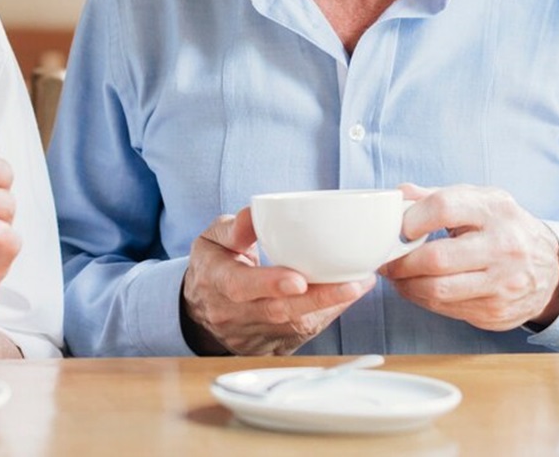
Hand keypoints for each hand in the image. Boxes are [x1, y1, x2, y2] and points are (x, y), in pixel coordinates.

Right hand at [181, 208, 374, 355]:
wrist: (200, 310)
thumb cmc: (213, 266)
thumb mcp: (212, 239)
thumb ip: (236, 227)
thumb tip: (257, 212)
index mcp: (217, 282)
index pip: (241, 286)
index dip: (270, 284)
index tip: (299, 279)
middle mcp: (233, 314)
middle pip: (278, 311)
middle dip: (318, 299)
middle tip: (353, 284)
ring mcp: (252, 334)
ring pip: (295, 326)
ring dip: (330, 307)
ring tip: (359, 284)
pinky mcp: (269, 346)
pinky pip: (301, 335)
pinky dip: (325, 316)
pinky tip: (345, 298)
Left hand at [381, 184, 558, 330]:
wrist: (552, 269)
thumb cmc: (503, 228)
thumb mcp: (479, 201)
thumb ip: (436, 196)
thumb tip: (397, 196)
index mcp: (496, 210)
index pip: (443, 208)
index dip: (412, 218)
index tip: (399, 228)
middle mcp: (504, 247)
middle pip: (436, 258)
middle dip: (400, 262)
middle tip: (386, 260)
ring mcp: (503, 284)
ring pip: (438, 290)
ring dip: (406, 285)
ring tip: (396, 276)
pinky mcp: (497, 312)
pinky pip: (447, 309)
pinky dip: (423, 300)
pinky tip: (418, 288)